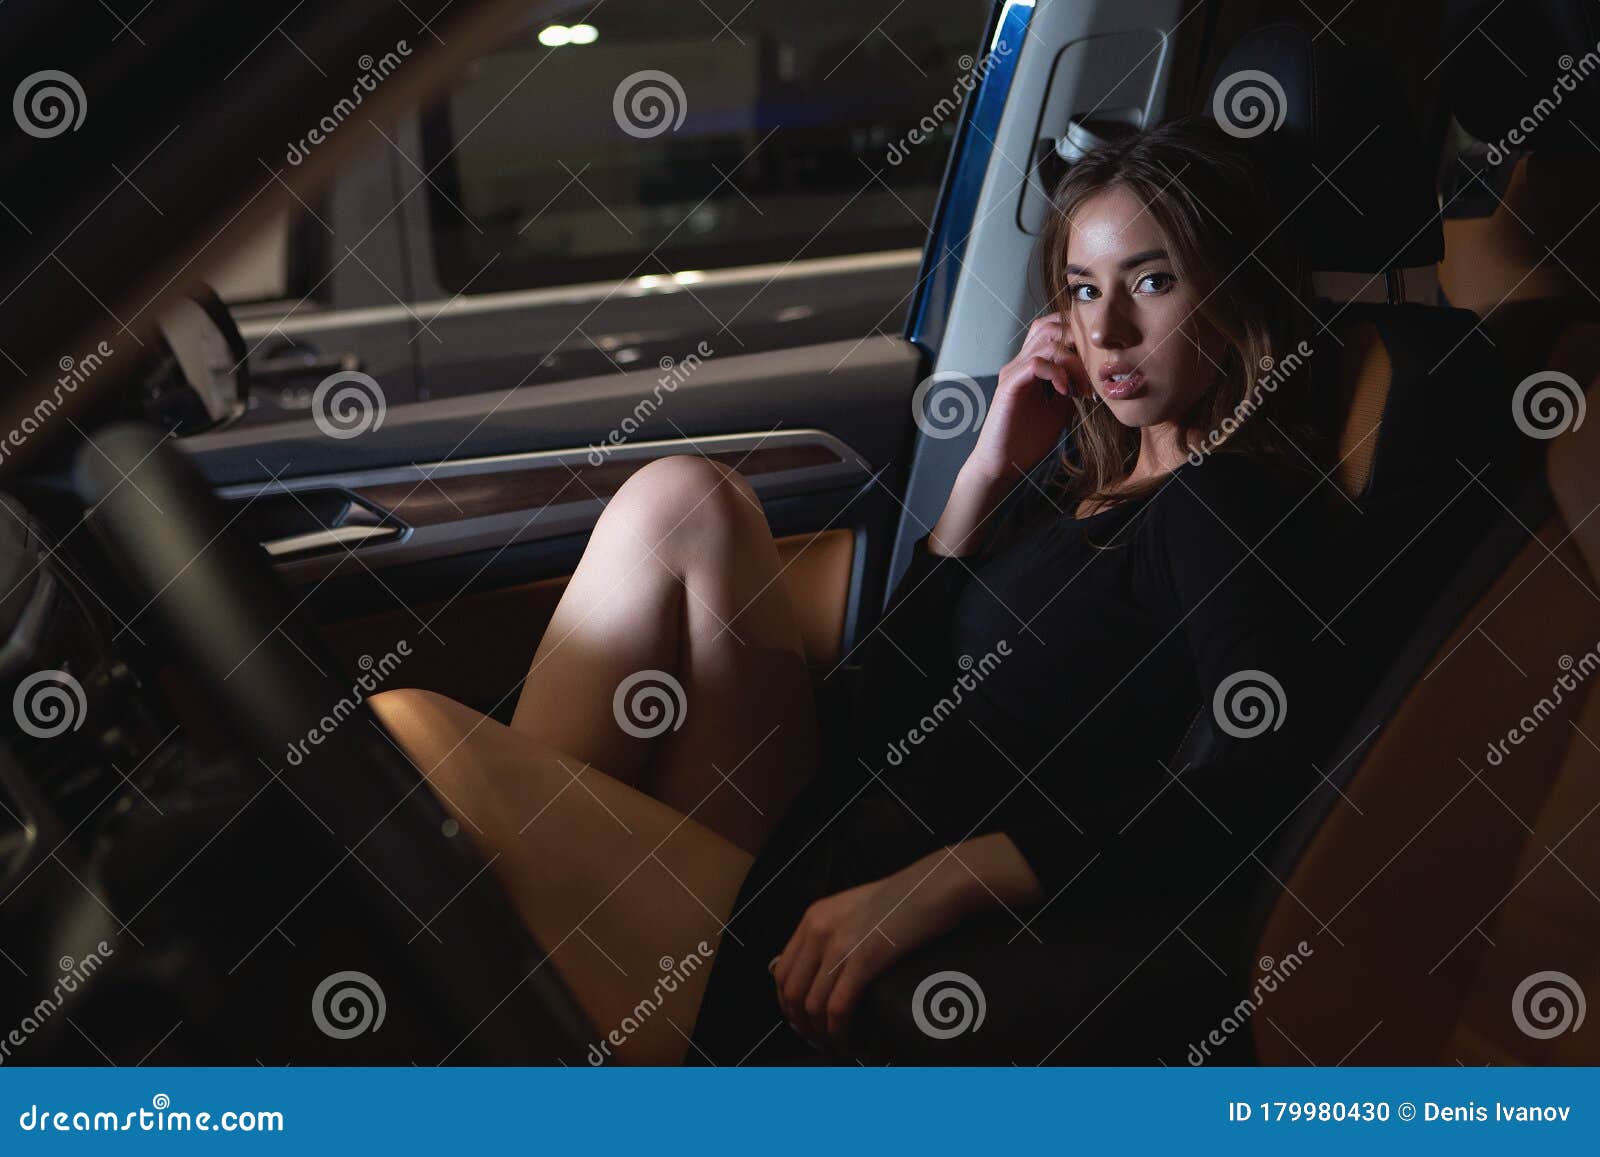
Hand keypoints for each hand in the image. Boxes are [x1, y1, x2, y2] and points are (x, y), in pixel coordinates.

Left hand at [770, 856, 964, 1049]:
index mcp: (814, 916)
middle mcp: (819, 930)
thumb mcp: (855, 908)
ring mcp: (839, 944)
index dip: (786, 1002)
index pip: (782, 969)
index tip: (798, 1018)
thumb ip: (834, 933)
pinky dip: (839, 1030)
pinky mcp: (864, 960)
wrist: (935, 886)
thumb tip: (823, 970)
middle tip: (815, 1036)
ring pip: (813, 1004)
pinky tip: (848, 1037)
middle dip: (801, 1022)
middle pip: (792, 992)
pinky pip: (838, 1007)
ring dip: (821, 1031)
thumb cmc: (905, 897)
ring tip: (834, 1041)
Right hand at [965, 312, 1087, 483]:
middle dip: (1079, 342)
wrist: (1002, 463)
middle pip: (1050, 325)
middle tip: (1095, 368)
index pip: (1054, 329)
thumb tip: (1096, 376)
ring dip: (1073, 361)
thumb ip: (1072, 386)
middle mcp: (1020, 362)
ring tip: (1082, 387)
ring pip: (1047, 341)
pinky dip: (1057, 373)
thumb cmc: (1027, 439)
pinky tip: (1066, 392)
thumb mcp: (1060, 408)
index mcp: (1031, 365)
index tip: (1099, 361)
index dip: (1078, 335)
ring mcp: (1013, 372)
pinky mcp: (1009, 386)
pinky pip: (1036, 364)